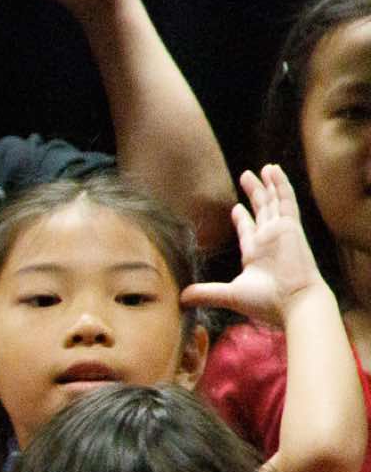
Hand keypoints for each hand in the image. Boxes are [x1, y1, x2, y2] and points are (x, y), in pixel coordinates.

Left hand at [182, 166, 328, 326]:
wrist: (293, 302)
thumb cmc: (265, 303)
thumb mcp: (228, 295)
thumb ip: (205, 293)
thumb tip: (180, 299)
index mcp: (255, 255)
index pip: (249, 231)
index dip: (243, 219)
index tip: (236, 208)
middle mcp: (269, 241)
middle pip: (262, 211)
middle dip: (255, 194)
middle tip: (246, 177)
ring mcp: (281, 232)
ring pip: (274, 202)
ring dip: (268, 185)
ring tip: (263, 168)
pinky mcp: (291, 226)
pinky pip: (286, 200)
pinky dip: (281, 185)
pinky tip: (274, 170)